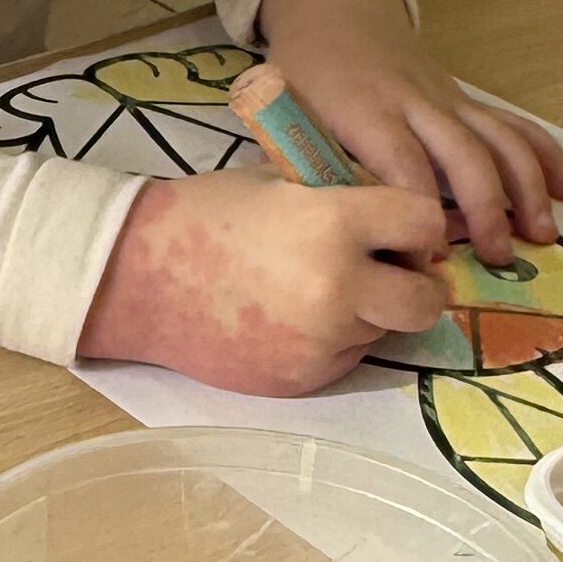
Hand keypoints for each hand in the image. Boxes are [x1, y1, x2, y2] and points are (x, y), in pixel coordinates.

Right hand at [80, 170, 451, 396]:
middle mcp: (338, 287)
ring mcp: (321, 341)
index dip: (415, 225)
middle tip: (387, 273)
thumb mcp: (280, 182)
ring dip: (366, 313)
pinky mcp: (302, 379)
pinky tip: (285, 319)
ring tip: (311, 292)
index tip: (398, 229)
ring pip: (383, 330)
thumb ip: (343, 199)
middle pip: (426, 300)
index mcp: (333, 222)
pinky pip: (344, 359)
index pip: (424, 224)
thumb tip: (398, 220)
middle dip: (414, 284)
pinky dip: (330, 341)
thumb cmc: (204, 214)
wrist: (136, 277)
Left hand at [253, 0, 562, 267]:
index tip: (421, 265)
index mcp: (365, 111)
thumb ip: (309, 169)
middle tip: (498, 257)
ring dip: (527, 186)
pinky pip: (512, 124)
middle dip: (485, 207)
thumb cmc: (305, 78)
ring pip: (498, 137)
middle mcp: (415, 102)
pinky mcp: (465, 100)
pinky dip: (545, 155)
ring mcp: (447, 98)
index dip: (416, 215)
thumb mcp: (287, 118)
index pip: (401, 166)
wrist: (335, 16)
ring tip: (545, 235)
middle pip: (463, 153)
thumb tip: (335, 232)